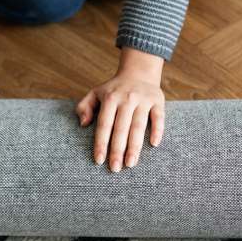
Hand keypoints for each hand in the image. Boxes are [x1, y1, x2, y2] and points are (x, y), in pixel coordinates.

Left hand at [76, 49, 164, 171]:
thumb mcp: (95, 92)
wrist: (139, 71)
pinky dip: (157, 130)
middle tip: (115, 168)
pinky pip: (158, 117)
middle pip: (121, 128)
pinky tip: (154, 145)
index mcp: (110, 98)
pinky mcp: (158, 101)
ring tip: (130, 164)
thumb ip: (84, 107)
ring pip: (138, 126)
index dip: (101, 143)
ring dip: (135, 146)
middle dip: (117, 150)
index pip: (104, 125)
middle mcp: (126, 99)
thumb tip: (83, 124)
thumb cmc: (114, 88)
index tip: (99, 160)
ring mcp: (143, 100)